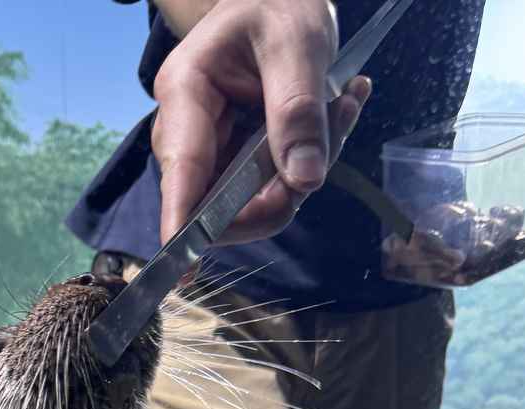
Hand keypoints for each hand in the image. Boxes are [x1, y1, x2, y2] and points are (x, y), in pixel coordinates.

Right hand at [152, 0, 371, 243]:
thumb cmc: (278, 6)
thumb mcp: (297, 45)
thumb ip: (298, 112)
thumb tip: (303, 182)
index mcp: (186, 91)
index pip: (183, 168)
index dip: (183, 220)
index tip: (185, 266)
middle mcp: (188, 130)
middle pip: (219, 201)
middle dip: (282, 188)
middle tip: (336, 124)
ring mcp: (210, 151)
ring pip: (250, 203)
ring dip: (304, 171)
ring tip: (342, 106)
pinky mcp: (233, 162)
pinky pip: (268, 190)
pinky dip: (307, 163)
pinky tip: (335, 110)